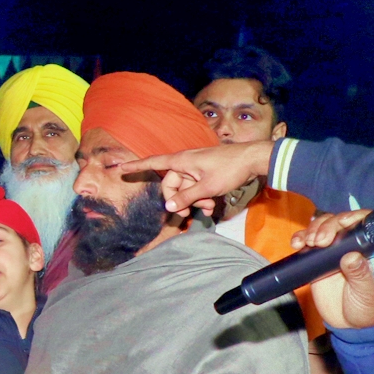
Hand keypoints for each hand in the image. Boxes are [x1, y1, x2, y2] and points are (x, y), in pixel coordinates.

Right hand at [123, 140, 271, 214]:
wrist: (253, 159)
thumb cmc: (229, 169)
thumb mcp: (206, 187)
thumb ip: (186, 197)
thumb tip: (168, 206)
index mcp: (181, 161)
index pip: (153, 163)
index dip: (137, 167)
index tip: (120, 169)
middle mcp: (186, 163)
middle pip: (171, 184)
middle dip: (179, 200)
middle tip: (187, 214)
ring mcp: (196, 168)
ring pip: (186, 188)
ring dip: (194, 201)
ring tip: (208, 208)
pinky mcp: (206, 172)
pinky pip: (196, 187)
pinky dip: (201, 197)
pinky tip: (211, 206)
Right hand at [296, 209, 373, 329]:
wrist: (350, 325)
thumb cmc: (368, 309)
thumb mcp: (368, 294)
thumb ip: (361, 276)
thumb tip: (351, 257)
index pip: (366, 223)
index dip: (353, 218)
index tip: (341, 224)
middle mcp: (355, 244)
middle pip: (341, 222)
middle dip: (328, 226)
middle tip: (319, 242)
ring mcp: (336, 250)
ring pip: (324, 226)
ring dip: (313, 229)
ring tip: (308, 243)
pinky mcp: (318, 258)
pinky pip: (309, 241)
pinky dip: (301, 238)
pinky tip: (296, 244)